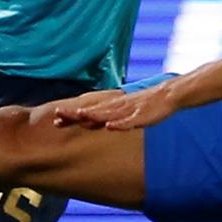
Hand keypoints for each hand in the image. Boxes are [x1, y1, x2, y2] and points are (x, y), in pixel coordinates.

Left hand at [52, 83, 179, 131]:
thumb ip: (105, 117)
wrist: (166, 95)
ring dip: (93, 115)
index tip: (55, 120)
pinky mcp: (140, 115)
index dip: (72, 116)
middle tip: (58, 116)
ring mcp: (127, 110)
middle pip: (92, 111)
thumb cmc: (142, 105)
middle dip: (76, 114)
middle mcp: (115, 106)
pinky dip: (119, 123)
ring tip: (80, 116)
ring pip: (108, 114)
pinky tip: (109, 126)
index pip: (88, 111)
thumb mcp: (121, 111)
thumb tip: (89, 124)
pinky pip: (128, 121)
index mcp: (110, 107)